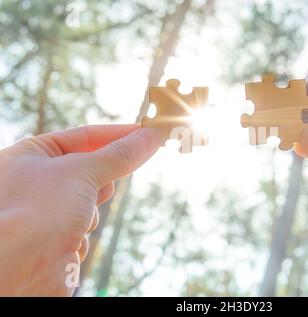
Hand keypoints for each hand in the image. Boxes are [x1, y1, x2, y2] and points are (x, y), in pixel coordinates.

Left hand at [0, 125, 160, 295]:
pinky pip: (85, 227)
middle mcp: (35, 180)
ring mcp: (47, 210)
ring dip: (91, 210)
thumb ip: (119, 154)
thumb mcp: (83, 171)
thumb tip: (151, 136)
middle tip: (122, 171)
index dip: (117, 134)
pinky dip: (82, 233)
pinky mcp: (56, 237)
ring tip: (76, 219)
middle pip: (89, 169)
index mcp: (31, 155)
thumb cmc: (37, 210)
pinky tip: (67, 242)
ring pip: (91, 200)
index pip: (84, 136)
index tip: (147, 132)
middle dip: (102, 179)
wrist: (20, 270)